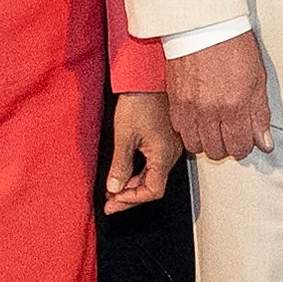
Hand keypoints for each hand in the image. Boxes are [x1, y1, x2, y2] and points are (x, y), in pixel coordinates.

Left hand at [100, 88, 178, 214]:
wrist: (148, 78)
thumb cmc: (140, 101)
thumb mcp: (124, 136)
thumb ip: (120, 166)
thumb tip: (115, 187)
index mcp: (164, 155)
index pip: (152, 191)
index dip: (131, 200)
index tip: (113, 203)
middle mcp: (172, 153)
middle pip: (153, 186)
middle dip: (130, 196)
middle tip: (110, 201)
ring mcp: (171, 147)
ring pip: (153, 176)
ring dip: (133, 184)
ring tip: (113, 188)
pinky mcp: (166, 140)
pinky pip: (154, 164)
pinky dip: (139, 173)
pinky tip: (125, 172)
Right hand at [167, 35, 275, 163]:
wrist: (204, 25)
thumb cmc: (232, 45)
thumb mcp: (257, 79)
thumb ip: (260, 115)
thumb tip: (264, 142)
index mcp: (235, 105)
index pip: (240, 147)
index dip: (245, 147)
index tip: (246, 139)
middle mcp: (210, 110)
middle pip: (217, 151)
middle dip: (227, 146)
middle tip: (231, 133)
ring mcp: (190, 107)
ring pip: (197, 145)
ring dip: (207, 142)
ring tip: (214, 129)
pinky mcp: (175, 101)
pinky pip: (180, 130)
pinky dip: (190, 130)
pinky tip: (199, 119)